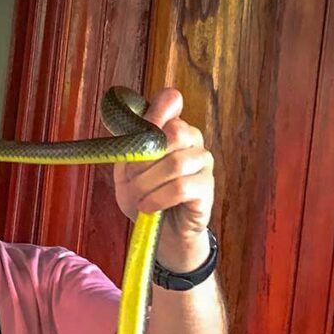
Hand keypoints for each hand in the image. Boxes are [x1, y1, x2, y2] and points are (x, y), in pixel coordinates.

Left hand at [113, 88, 214, 272]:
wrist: (159, 233)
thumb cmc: (144, 196)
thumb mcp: (126, 171)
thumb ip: (128, 148)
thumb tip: (132, 133)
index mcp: (170, 128)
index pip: (170, 101)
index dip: (154, 113)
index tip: (137, 136)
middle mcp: (191, 139)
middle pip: (171, 133)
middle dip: (143, 161)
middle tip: (132, 180)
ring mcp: (203, 162)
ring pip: (175, 163)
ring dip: (148, 184)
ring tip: (139, 199)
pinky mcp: (207, 187)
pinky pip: (181, 187)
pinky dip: (158, 198)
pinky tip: (149, 207)